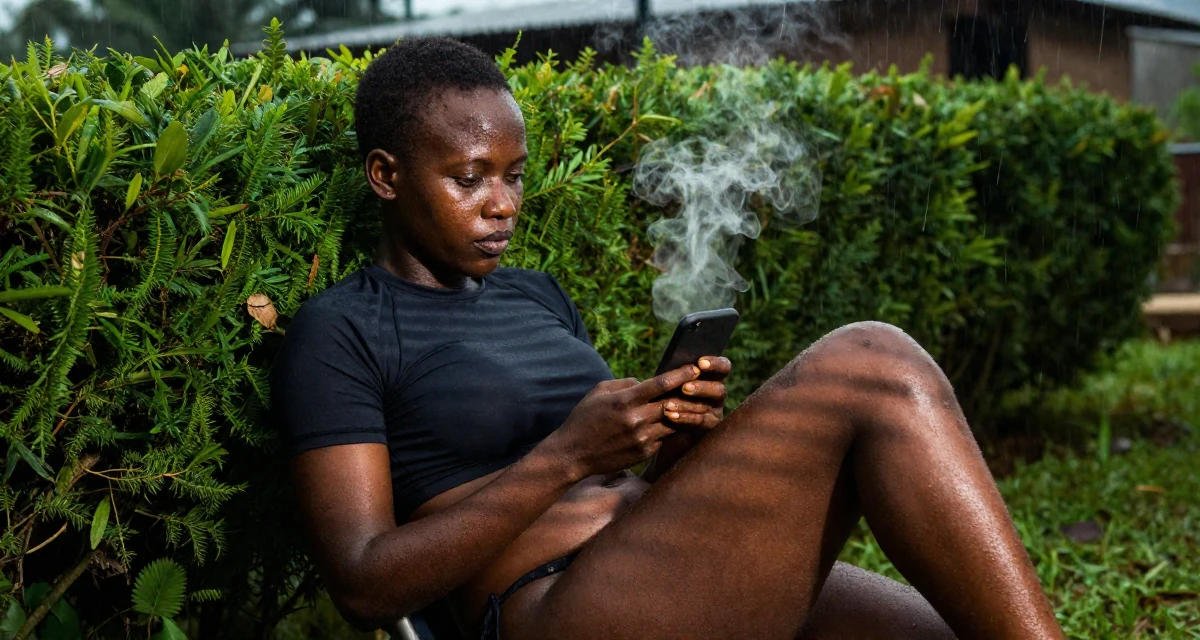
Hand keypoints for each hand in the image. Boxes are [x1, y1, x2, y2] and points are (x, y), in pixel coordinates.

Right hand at [536, 365, 702, 479]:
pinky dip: (672, 428)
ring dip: (685, 412)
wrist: (574, 453)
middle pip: (673, 402)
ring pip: (674, 421)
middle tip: (704, 383)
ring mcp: (642, 438)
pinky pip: (665, 437)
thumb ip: (625, 383)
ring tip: (698, 402)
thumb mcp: (600, 392)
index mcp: (625, 400)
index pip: (660, 384)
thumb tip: (647, 381)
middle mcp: (636, 419)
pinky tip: (680, 421)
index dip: (681, 374)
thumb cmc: (585, 418)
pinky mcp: (644, 452)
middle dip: (689, 392)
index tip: (696, 367)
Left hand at [662, 356, 730, 430]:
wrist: (660, 416)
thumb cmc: (668, 389)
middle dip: (701, 388)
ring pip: (707, 406)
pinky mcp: (709, 426)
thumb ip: (681, 372)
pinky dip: (684, 418)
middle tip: (684, 388)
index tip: (700, 362)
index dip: (715, 364)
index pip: (724, 367)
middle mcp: (718, 392)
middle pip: (719, 389)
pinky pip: (699, 422)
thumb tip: (685, 366)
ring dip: (687, 405)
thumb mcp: (674, 379)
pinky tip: (671, 415)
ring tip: (669, 404)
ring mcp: (716, 410)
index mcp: (714, 375)